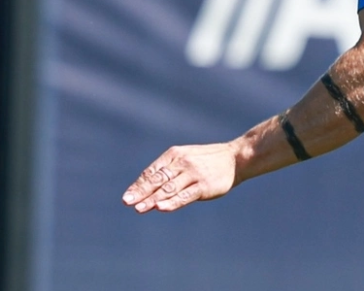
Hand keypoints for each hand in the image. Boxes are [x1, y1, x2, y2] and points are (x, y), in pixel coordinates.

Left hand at [122, 141, 240, 212]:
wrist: (236, 158)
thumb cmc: (207, 161)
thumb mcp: (186, 159)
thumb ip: (169, 172)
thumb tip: (147, 190)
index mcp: (174, 155)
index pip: (152, 172)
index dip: (139, 185)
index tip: (127, 198)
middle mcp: (182, 163)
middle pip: (157, 180)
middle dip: (141, 192)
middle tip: (127, 202)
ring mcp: (193, 174)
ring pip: (169, 188)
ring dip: (152, 199)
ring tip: (139, 208)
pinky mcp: (204, 186)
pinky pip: (185, 195)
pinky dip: (172, 202)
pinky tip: (161, 208)